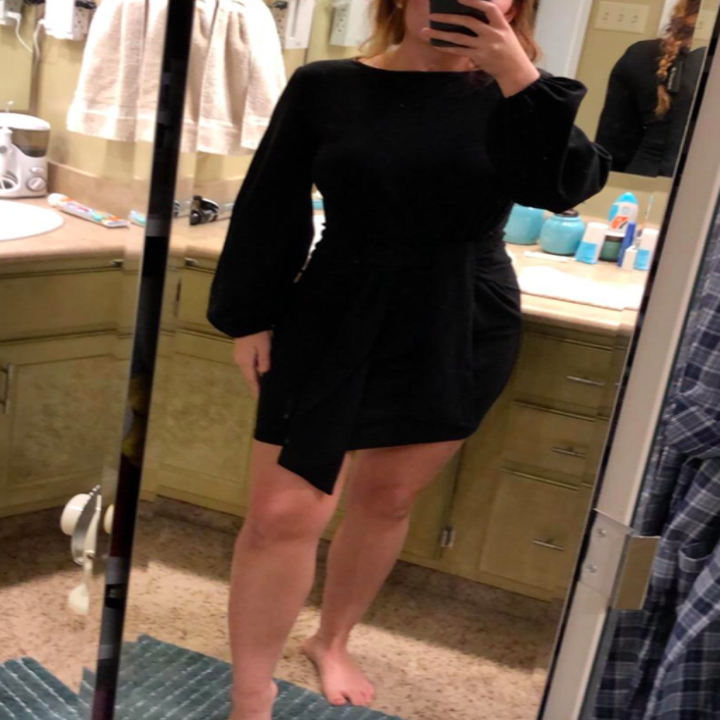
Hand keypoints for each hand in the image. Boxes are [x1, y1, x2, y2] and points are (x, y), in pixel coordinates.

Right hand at [233, 330, 271, 399]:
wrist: (245, 319)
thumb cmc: (257, 334)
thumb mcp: (264, 347)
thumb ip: (264, 361)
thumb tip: (264, 374)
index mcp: (246, 363)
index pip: (252, 380)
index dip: (256, 390)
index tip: (259, 399)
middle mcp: (240, 362)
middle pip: (248, 377)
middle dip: (254, 386)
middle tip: (260, 395)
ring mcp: (239, 356)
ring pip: (247, 372)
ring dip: (253, 379)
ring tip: (260, 386)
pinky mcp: (241, 351)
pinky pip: (247, 366)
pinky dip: (252, 372)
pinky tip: (257, 372)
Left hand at [421, 0, 539, 96]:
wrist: (514, 70)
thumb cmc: (508, 49)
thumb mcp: (505, 32)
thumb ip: (491, 23)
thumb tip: (469, 16)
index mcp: (501, 24)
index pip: (488, 8)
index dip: (474, 1)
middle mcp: (493, 34)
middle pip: (468, 22)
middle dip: (449, 17)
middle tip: (432, 14)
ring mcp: (485, 47)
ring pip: (459, 38)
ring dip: (441, 33)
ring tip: (426, 30)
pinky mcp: (478, 58)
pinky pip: (459, 51)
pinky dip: (446, 47)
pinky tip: (436, 44)